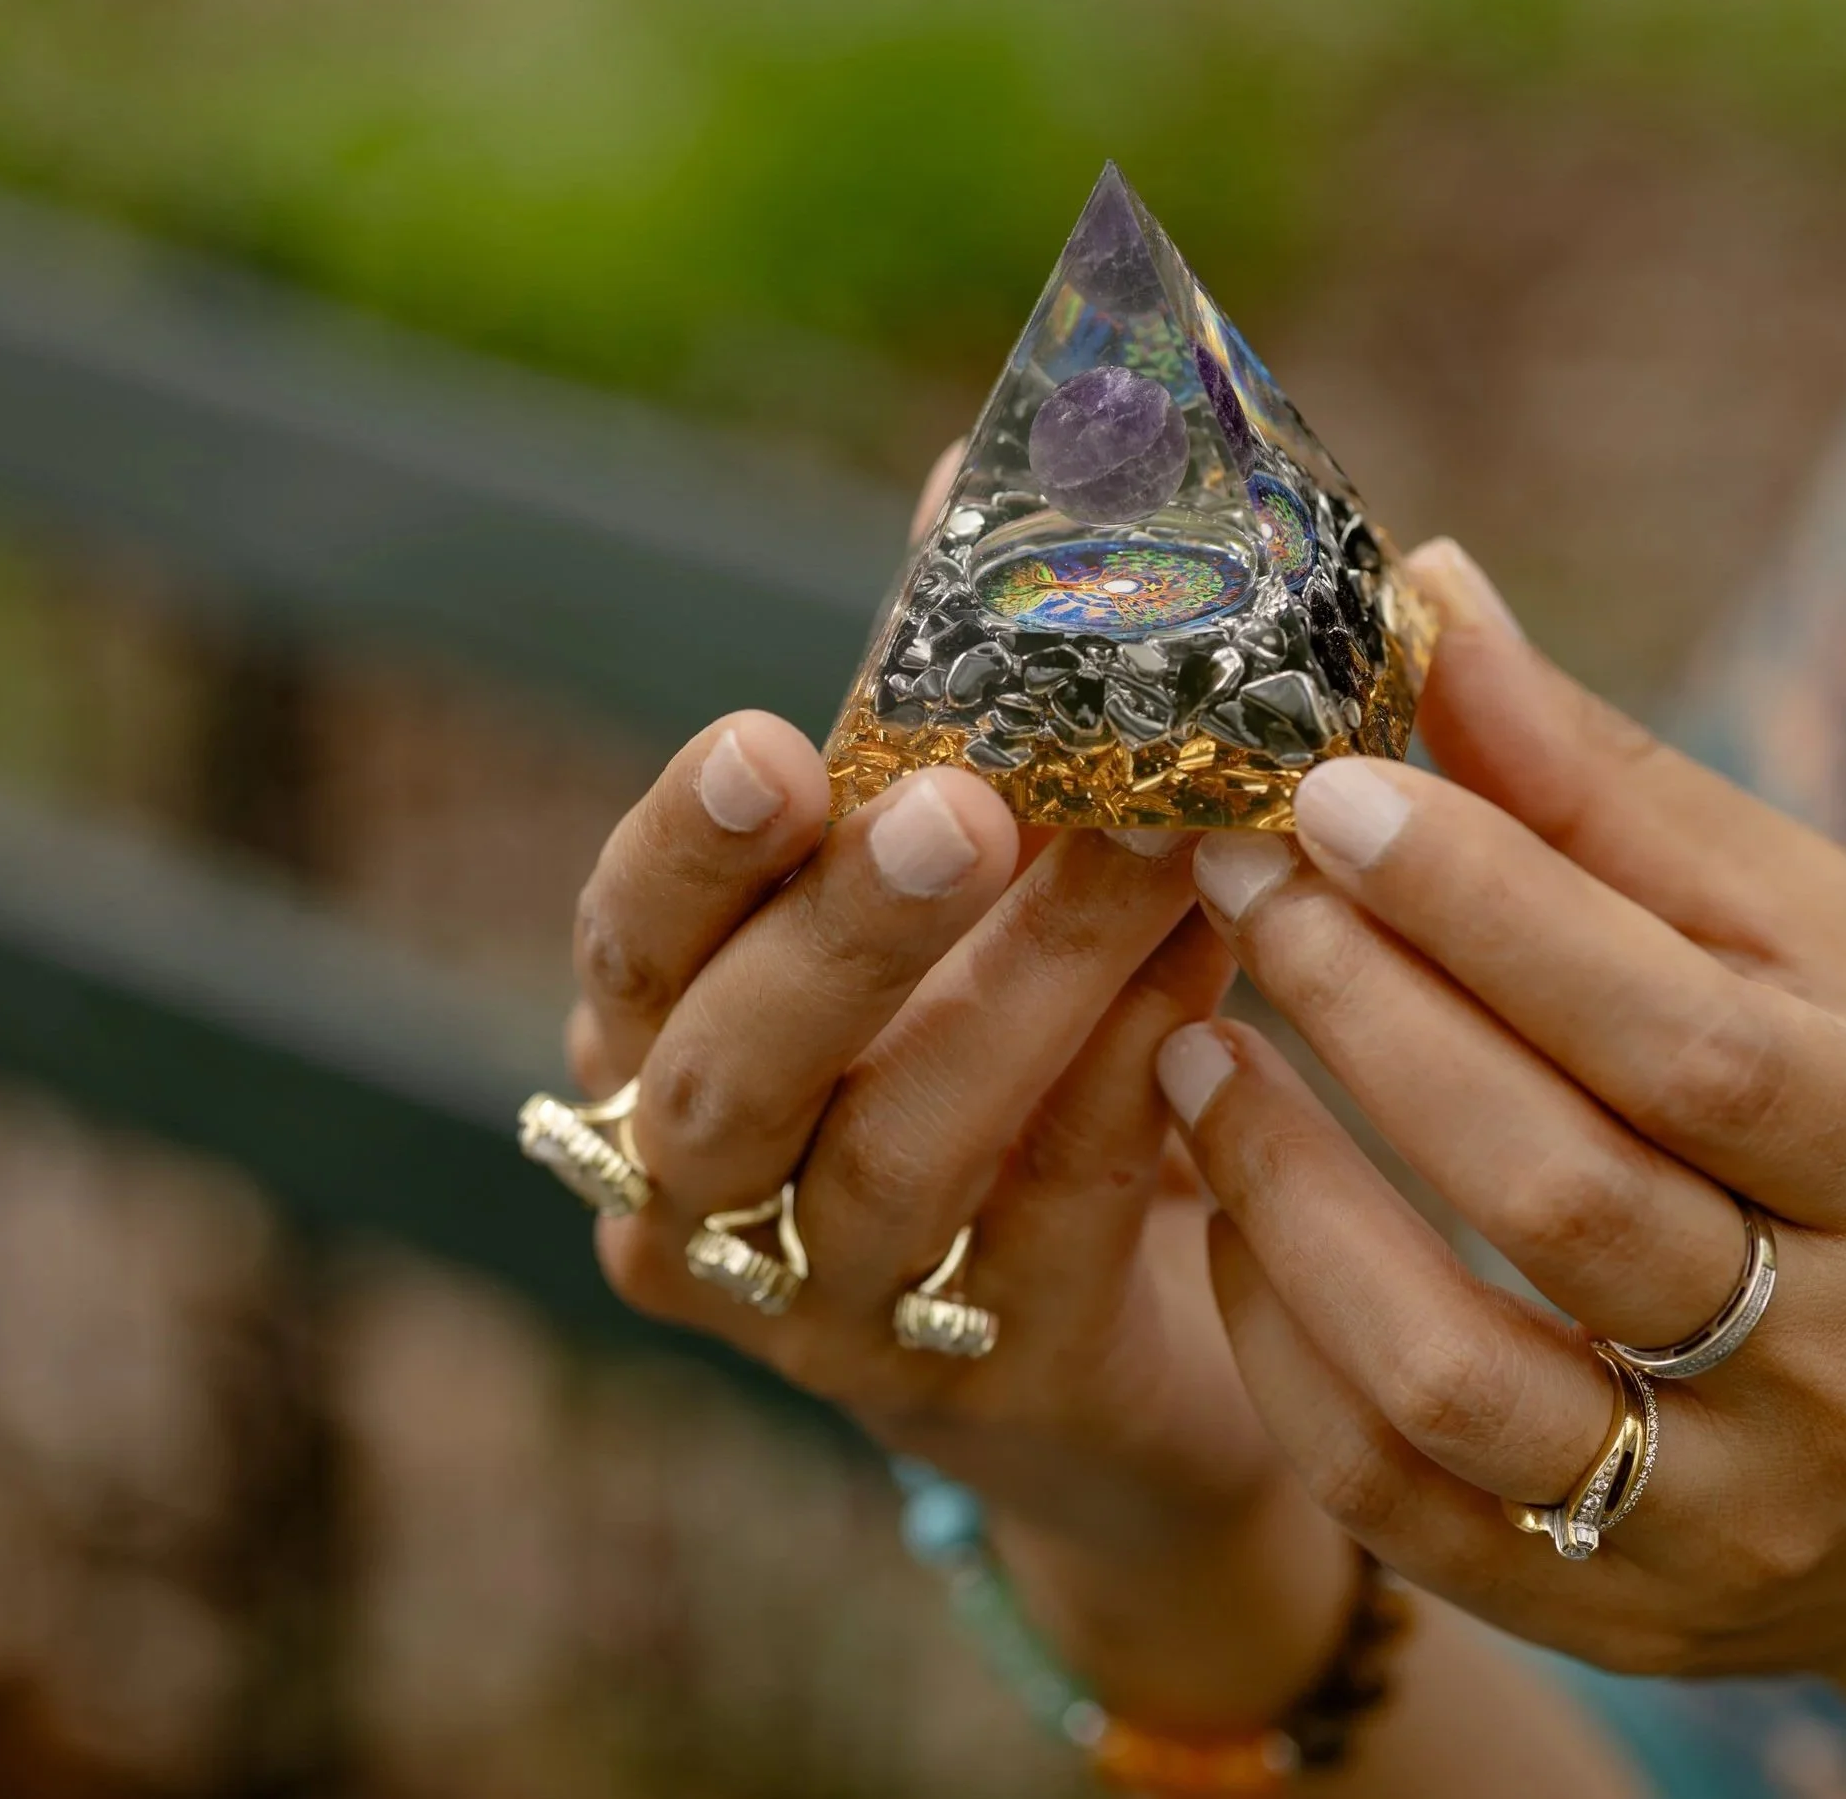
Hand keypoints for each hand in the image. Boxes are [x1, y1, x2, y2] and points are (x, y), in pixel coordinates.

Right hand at [558, 452, 1347, 1732]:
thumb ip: (952, 701)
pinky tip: (1215, 984)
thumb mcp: (963, 883)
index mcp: (669, 1043)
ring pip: (900, 1155)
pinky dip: (1128, 1094)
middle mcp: (706, 1197)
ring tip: (1162, 856)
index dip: (689, 852)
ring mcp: (834, 1316)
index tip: (772, 742)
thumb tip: (984, 457)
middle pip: (728, 1078)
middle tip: (970, 811)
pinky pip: (1047, 1232)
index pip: (630, 946)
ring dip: (1033, 991)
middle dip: (846, 935)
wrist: (1113, 1327)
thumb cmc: (1007, 1051)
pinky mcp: (985, 1387)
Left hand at [1165, 541, 1845, 1796]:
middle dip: (1364, 1012)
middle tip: (1230, 873)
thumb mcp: (1818, 953)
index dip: (1490, 905)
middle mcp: (1838, 1365)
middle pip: (1553, 1191)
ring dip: (1285, 1191)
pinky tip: (1227, 1210)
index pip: (1679, 1034)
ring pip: (1449, 1369)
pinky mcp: (1609, 1605)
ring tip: (1190, 1043)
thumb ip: (1615, 797)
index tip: (1330, 786)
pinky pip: (1395, 1498)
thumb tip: (1433, 592)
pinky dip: (1283, 1345)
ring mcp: (1717, 1515)